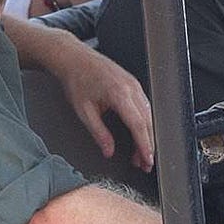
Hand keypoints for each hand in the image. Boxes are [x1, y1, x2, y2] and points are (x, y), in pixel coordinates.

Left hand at [52, 43, 154, 170]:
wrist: (74, 58)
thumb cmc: (77, 79)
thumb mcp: (84, 111)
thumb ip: (99, 133)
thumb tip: (109, 151)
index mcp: (119, 94)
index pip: (138, 125)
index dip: (145, 145)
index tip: (147, 160)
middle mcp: (131, 88)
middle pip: (147, 122)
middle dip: (148, 145)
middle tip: (144, 164)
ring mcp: (134, 84)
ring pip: (148, 115)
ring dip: (146, 135)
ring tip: (140, 154)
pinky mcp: (133, 84)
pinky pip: (144, 106)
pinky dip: (144, 123)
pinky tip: (138, 134)